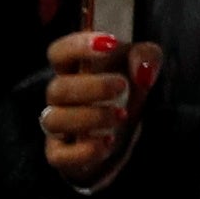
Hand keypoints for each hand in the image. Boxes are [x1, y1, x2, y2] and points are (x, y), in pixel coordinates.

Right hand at [36, 27, 152, 185]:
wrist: (126, 132)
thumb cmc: (127, 89)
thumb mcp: (142, 65)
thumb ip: (145, 56)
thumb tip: (143, 71)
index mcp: (75, 69)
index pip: (59, 51)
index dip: (78, 45)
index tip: (110, 43)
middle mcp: (61, 96)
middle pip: (56, 88)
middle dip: (91, 87)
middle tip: (122, 86)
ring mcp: (59, 126)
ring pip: (54, 120)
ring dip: (90, 117)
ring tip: (121, 115)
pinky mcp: (62, 153)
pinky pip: (59, 155)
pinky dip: (84, 150)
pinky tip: (108, 142)